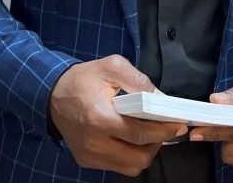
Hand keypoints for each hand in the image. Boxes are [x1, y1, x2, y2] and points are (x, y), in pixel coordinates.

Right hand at [49, 55, 187, 176]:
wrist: (52, 94)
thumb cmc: (84, 78)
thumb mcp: (112, 66)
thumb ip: (139, 81)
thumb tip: (161, 98)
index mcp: (100, 117)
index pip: (139, 133)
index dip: (164, 131)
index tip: (180, 124)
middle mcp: (93, 142)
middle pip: (138, 157)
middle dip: (158, 143)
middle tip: (165, 127)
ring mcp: (89, 155)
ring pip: (130, 167)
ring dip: (145, 152)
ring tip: (150, 133)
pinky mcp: (86, 160)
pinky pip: (117, 167)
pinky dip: (131, 156)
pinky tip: (133, 138)